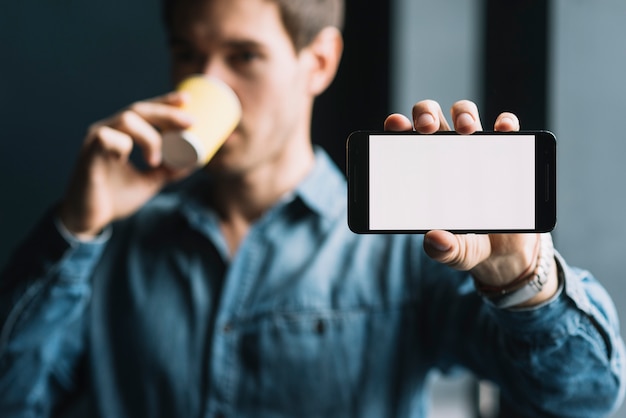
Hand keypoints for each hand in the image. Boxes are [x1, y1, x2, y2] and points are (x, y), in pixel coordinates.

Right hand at [58, 92, 193, 238]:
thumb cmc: (114, 198)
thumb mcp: (149, 182)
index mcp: (120, 133)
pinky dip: (124, 144)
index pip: (144, 111)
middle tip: (190, 122)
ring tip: (156, 160)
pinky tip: (128, 158)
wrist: (88, 220)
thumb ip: (168, 170)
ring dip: (150, 136)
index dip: (165, 102)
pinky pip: (107, 138)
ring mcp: (95, 140)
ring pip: (126, 119)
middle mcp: (107, 130)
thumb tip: (196, 161)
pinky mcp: (88, 155)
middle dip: (167, 112)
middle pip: (138, 110)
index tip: (187, 100)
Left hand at [384, 100, 557, 306]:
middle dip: (426, 114)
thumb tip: (435, 240)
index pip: (403, 140)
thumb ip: (442, 249)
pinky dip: (506, 122)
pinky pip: (507, 128)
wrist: (505, 251)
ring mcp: (475, 149)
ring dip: (463, 113)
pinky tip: (504, 128)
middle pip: (431, 116)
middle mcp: (445, 152)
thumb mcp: (454, 251)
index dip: (397, 126)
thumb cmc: (468, 243)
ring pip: (464, 113)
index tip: (394, 124)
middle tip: (426, 128)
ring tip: (466, 129)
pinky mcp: (506, 152)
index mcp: (422, 170)